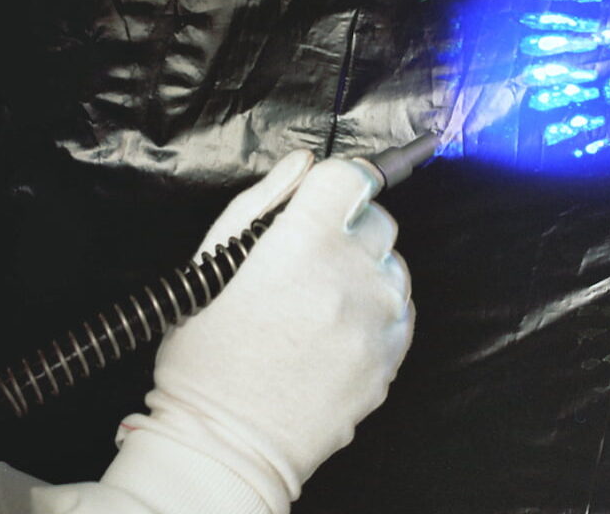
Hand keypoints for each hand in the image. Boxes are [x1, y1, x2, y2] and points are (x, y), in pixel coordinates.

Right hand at [111, 150, 413, 513]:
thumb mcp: (213, 265)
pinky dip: (378, 306)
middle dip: (346, 224)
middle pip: (377, 217)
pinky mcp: (391, 358)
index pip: (351, 176)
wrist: (228, 446)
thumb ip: (262, 203)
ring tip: (320, 298)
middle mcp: (352, 277)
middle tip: (306, 256)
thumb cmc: (206, 357)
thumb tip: (304, 164)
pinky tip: (338, 326)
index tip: (319, 196)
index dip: (333, 180)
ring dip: (365, 266)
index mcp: (304, 245)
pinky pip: (402, 308)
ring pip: (393, 263)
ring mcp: (378, 321)